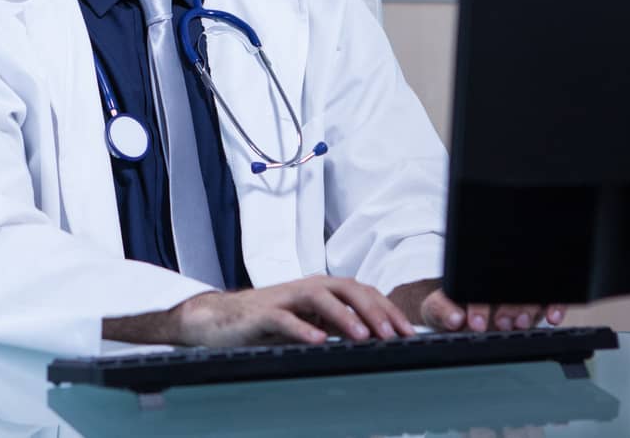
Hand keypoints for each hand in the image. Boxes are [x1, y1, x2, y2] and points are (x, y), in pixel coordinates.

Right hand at [170, 275, 416, 346]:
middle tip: (393, 334)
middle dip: (374, 310)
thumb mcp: (310, 323)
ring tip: (363, 336)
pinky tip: (318, 341)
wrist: (221, 320)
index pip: (363, 292)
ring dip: (345, 316)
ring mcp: (285, 299)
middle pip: (347, 289)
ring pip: (320, 298)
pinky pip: (285, 319)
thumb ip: (338, 326)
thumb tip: (378, 340)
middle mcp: (307, 288)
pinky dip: (303, 328)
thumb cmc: (269, 323)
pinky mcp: (263, 314)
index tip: (408, 333)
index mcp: (322, 290)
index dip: (387, 310)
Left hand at [419, 288, 565, 332]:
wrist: (458, 313)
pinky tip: (552, 318)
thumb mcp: (437, 308)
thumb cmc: (449, 307)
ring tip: (519, 323)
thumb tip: (455, 318)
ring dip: (529, 308)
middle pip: (511, 285)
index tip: (476, 323)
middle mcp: (498, 280)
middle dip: (509, 306)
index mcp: (474, 276)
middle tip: (501, 324)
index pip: (480, 281)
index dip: (481, 304)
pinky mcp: (535, 299)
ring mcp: (518, 289)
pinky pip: (550, 297)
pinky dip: (555, 305)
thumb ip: (441, 311)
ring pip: (531, 291)